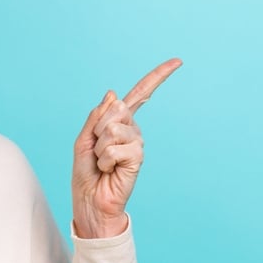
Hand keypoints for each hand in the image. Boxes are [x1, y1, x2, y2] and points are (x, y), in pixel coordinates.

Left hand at [72, 58, 181, 238]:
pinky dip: (105, 160)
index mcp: (120, 121)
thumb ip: (97, 116)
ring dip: (99, 147)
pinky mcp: (138, 157)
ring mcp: (137, 143)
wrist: (90, 200)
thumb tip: (114, 94)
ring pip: (112, 129)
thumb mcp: (84, 139)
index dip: (158, 77)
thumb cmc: (86, 172)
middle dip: (97, 129)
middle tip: (97, 150)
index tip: (178, 61)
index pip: (141, 94)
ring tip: (102, 162)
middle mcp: (132, 129)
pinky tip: (110, 170)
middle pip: (115, 109)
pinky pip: (114, 148)